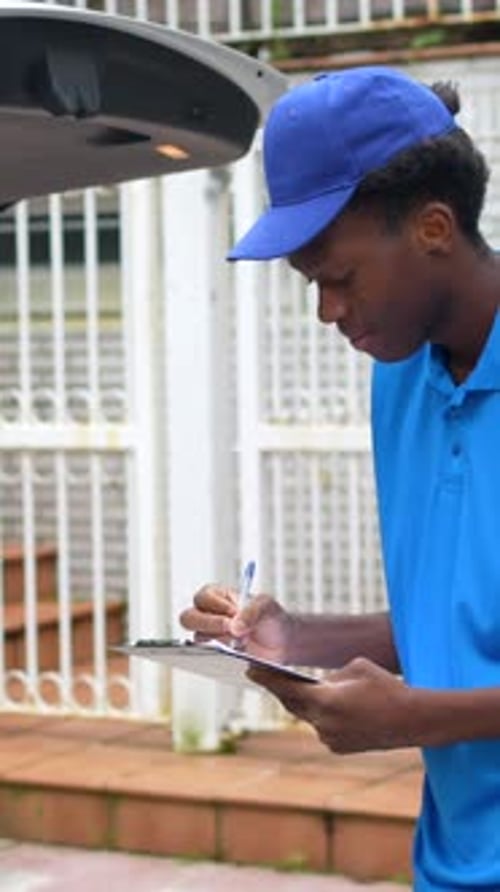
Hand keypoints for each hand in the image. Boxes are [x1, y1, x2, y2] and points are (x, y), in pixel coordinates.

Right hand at [180, 587, 291, 662]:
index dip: (216, 605)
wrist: (284, 644)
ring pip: (197, 639)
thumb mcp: (267, 607)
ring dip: (217, 641)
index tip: (233, 612)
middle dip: (209, 624)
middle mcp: (210, 615)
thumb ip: (252, 611)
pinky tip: (235, 657)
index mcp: (220, 597)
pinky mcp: (215, 655)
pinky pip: (206, 657)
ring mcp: (211, 637)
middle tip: (231, 630)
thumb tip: (235, 626)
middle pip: (189, 617)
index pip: (204, 597)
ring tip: (240, 644)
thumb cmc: (272, 619)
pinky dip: (218, 656)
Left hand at [248, 657, 416, 753]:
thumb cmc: (386, 686)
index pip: (286, 688)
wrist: (413, 719)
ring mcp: (330, 738)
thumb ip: (331, 676)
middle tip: (261, 674)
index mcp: (325, 701)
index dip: (266, 678)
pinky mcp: (339, 747)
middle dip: (279, 689)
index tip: (250, 668)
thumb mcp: (356, 667)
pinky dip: (320, 715)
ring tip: (291, 686)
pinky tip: (322, 704)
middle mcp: (323, 723)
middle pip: (292, 704)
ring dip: (302, 703)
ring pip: (308, 716)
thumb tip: (320, 684)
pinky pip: (322, 727)